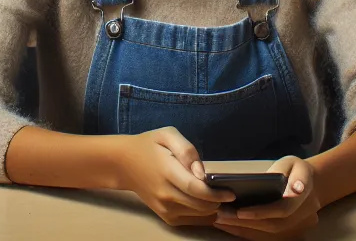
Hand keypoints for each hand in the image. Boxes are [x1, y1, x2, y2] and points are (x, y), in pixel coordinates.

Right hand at [116, 127, 234, 227]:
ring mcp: (164, 207)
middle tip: (228, 193)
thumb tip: (200, 171)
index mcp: (167, 170)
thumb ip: (186, 149)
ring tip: (220, 198)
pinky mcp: (164, 216)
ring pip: (196, 215)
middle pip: (199, 205)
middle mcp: (165, 193)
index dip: (215, 193)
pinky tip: (207, 205)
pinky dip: (202, 216)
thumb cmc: (149, 145)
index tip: (231, 191)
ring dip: (212, 209)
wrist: (124, 163)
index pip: (195, 188)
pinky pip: (189, 221)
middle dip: (217, 201)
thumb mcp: (167, 135)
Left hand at [214, 156, 320, 238]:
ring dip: (246, 227)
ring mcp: (296, 223)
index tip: (240, 212)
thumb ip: (290, 174)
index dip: (262, 212)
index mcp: (304, 195)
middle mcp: (302, 214)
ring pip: (270, 230)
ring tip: (223, 219)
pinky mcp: (286, 227)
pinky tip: (232, 224)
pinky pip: (267, 231)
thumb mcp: (293, 163)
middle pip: (273, 224)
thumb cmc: (296, 169)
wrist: (311, 183)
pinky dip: (249, 229)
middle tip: (223, 216)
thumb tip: (294, 190)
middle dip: (247, 222)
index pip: (283, 208)